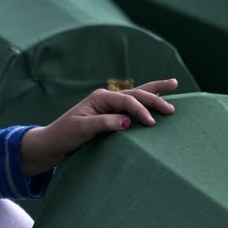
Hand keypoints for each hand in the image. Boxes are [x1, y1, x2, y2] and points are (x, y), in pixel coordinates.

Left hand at [20, 79, 178, 176]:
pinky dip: (146, 101)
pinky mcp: (112, 115)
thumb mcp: (82, 130)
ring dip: (155, 91)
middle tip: (172, 110)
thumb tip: (127, 121)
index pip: (127, 100)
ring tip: (174, 85)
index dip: (141, 110)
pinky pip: (133, 106)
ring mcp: (110, 105)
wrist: (53, 143)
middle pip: (136, 94)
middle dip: (155, 99)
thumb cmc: (65, 135)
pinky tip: (158, 97)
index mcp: (100, 98)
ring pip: (137, 95)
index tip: (152, 124)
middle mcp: (107, 98)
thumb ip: (104, 123)